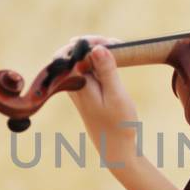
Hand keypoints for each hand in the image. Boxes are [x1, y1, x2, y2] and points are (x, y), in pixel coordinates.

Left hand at [56, 34, 140, 170]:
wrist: (115, 148)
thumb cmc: (118, 124)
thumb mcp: (116, 96)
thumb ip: (106, 71)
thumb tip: (97, 48)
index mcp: (75, 84)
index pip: (72, 52)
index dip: (90, 42)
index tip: (114, 44)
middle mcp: (71, 84)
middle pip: (72, 52)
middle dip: (93, 43)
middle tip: (117, 45)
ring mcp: (76, 87)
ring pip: (79, 59)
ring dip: (96, 50)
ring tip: (119, 49)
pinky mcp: (84, 90)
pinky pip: (85, 67)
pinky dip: (98, 60)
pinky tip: (114, 60)